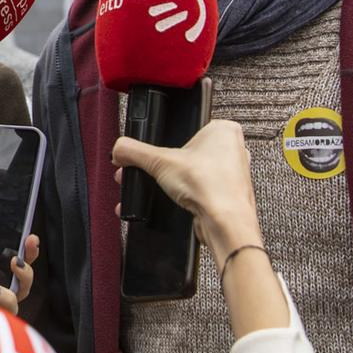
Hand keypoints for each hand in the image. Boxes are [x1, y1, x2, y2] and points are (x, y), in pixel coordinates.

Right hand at [111, 119, 262, 259]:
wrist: (226, 224)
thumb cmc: (212, 188)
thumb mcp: (160, 162)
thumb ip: (134, 152)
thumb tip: (120, 148)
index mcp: (224, 129)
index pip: (187, 127)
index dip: (163, 140)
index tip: (149, 151)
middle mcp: (232, 149)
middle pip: (185, 152)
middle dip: (161, 165)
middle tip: (146, 171)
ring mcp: (231, 173)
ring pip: (191, 173)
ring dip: (170, 181)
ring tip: (155, 187)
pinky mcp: (226, 194)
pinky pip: (198, 189)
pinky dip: (183, 195)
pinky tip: (172, 200)